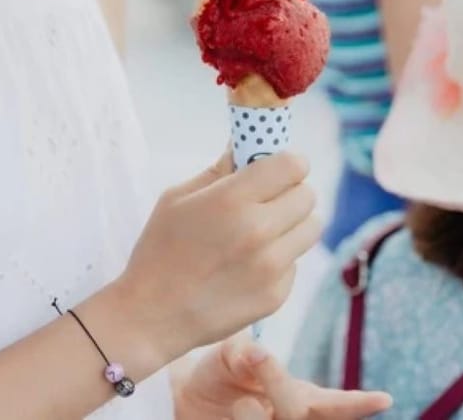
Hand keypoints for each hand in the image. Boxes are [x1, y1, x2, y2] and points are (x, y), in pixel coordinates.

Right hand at [115, 152, 321, 360]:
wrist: (151, 315)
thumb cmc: (159, 250)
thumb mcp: (177, 199)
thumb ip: (218, 171)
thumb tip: (245, 147)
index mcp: (232, 200)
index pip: (292, 165)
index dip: (288, 163)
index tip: (278, 170)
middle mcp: (259, 231)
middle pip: (307, 195)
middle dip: (291, 192)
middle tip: (268, 201)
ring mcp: (271, 266)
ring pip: (311, 228)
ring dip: (292, 224)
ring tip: (263, 233)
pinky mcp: (276, 295)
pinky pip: (295, 263)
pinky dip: (280, 260)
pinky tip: (248, 267)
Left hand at [177, 337, 391, 419]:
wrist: (185, 400)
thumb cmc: (219, 374)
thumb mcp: (228, 355)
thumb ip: (242, 351)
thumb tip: (255, 355)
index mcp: (301, 396)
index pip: (335, 402)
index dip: (360, 404)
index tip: (384, 399)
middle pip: (301, 413)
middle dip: (279, 389)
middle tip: (255, 363)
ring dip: (247, 411)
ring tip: (234, 404)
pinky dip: (240, 418)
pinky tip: (230, 415)